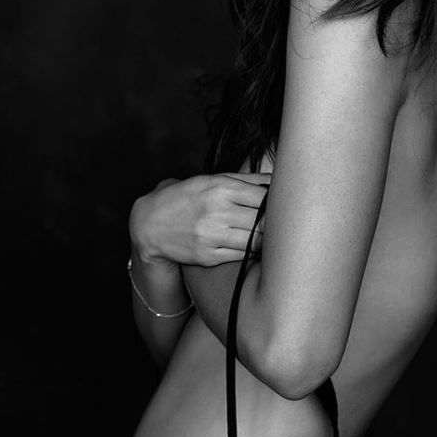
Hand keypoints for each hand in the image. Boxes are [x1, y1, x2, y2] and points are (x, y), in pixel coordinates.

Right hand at [130, 172, 270, 266]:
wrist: (151, 224)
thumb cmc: (187, 198)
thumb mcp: (212, 180)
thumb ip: (246, 180)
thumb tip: (277, 179)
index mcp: (221, 188)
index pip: (264, 197)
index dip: (278, 203)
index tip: (284, 206)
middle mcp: (217, 211)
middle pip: (263, 221)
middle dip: (276, 223)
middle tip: (285, 224)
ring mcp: (211, 236)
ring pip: (255, 241)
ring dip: (267, 240)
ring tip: (272, 237)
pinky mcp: (208, 256)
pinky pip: (241, 255)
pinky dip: (252, 252)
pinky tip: (255, 247)